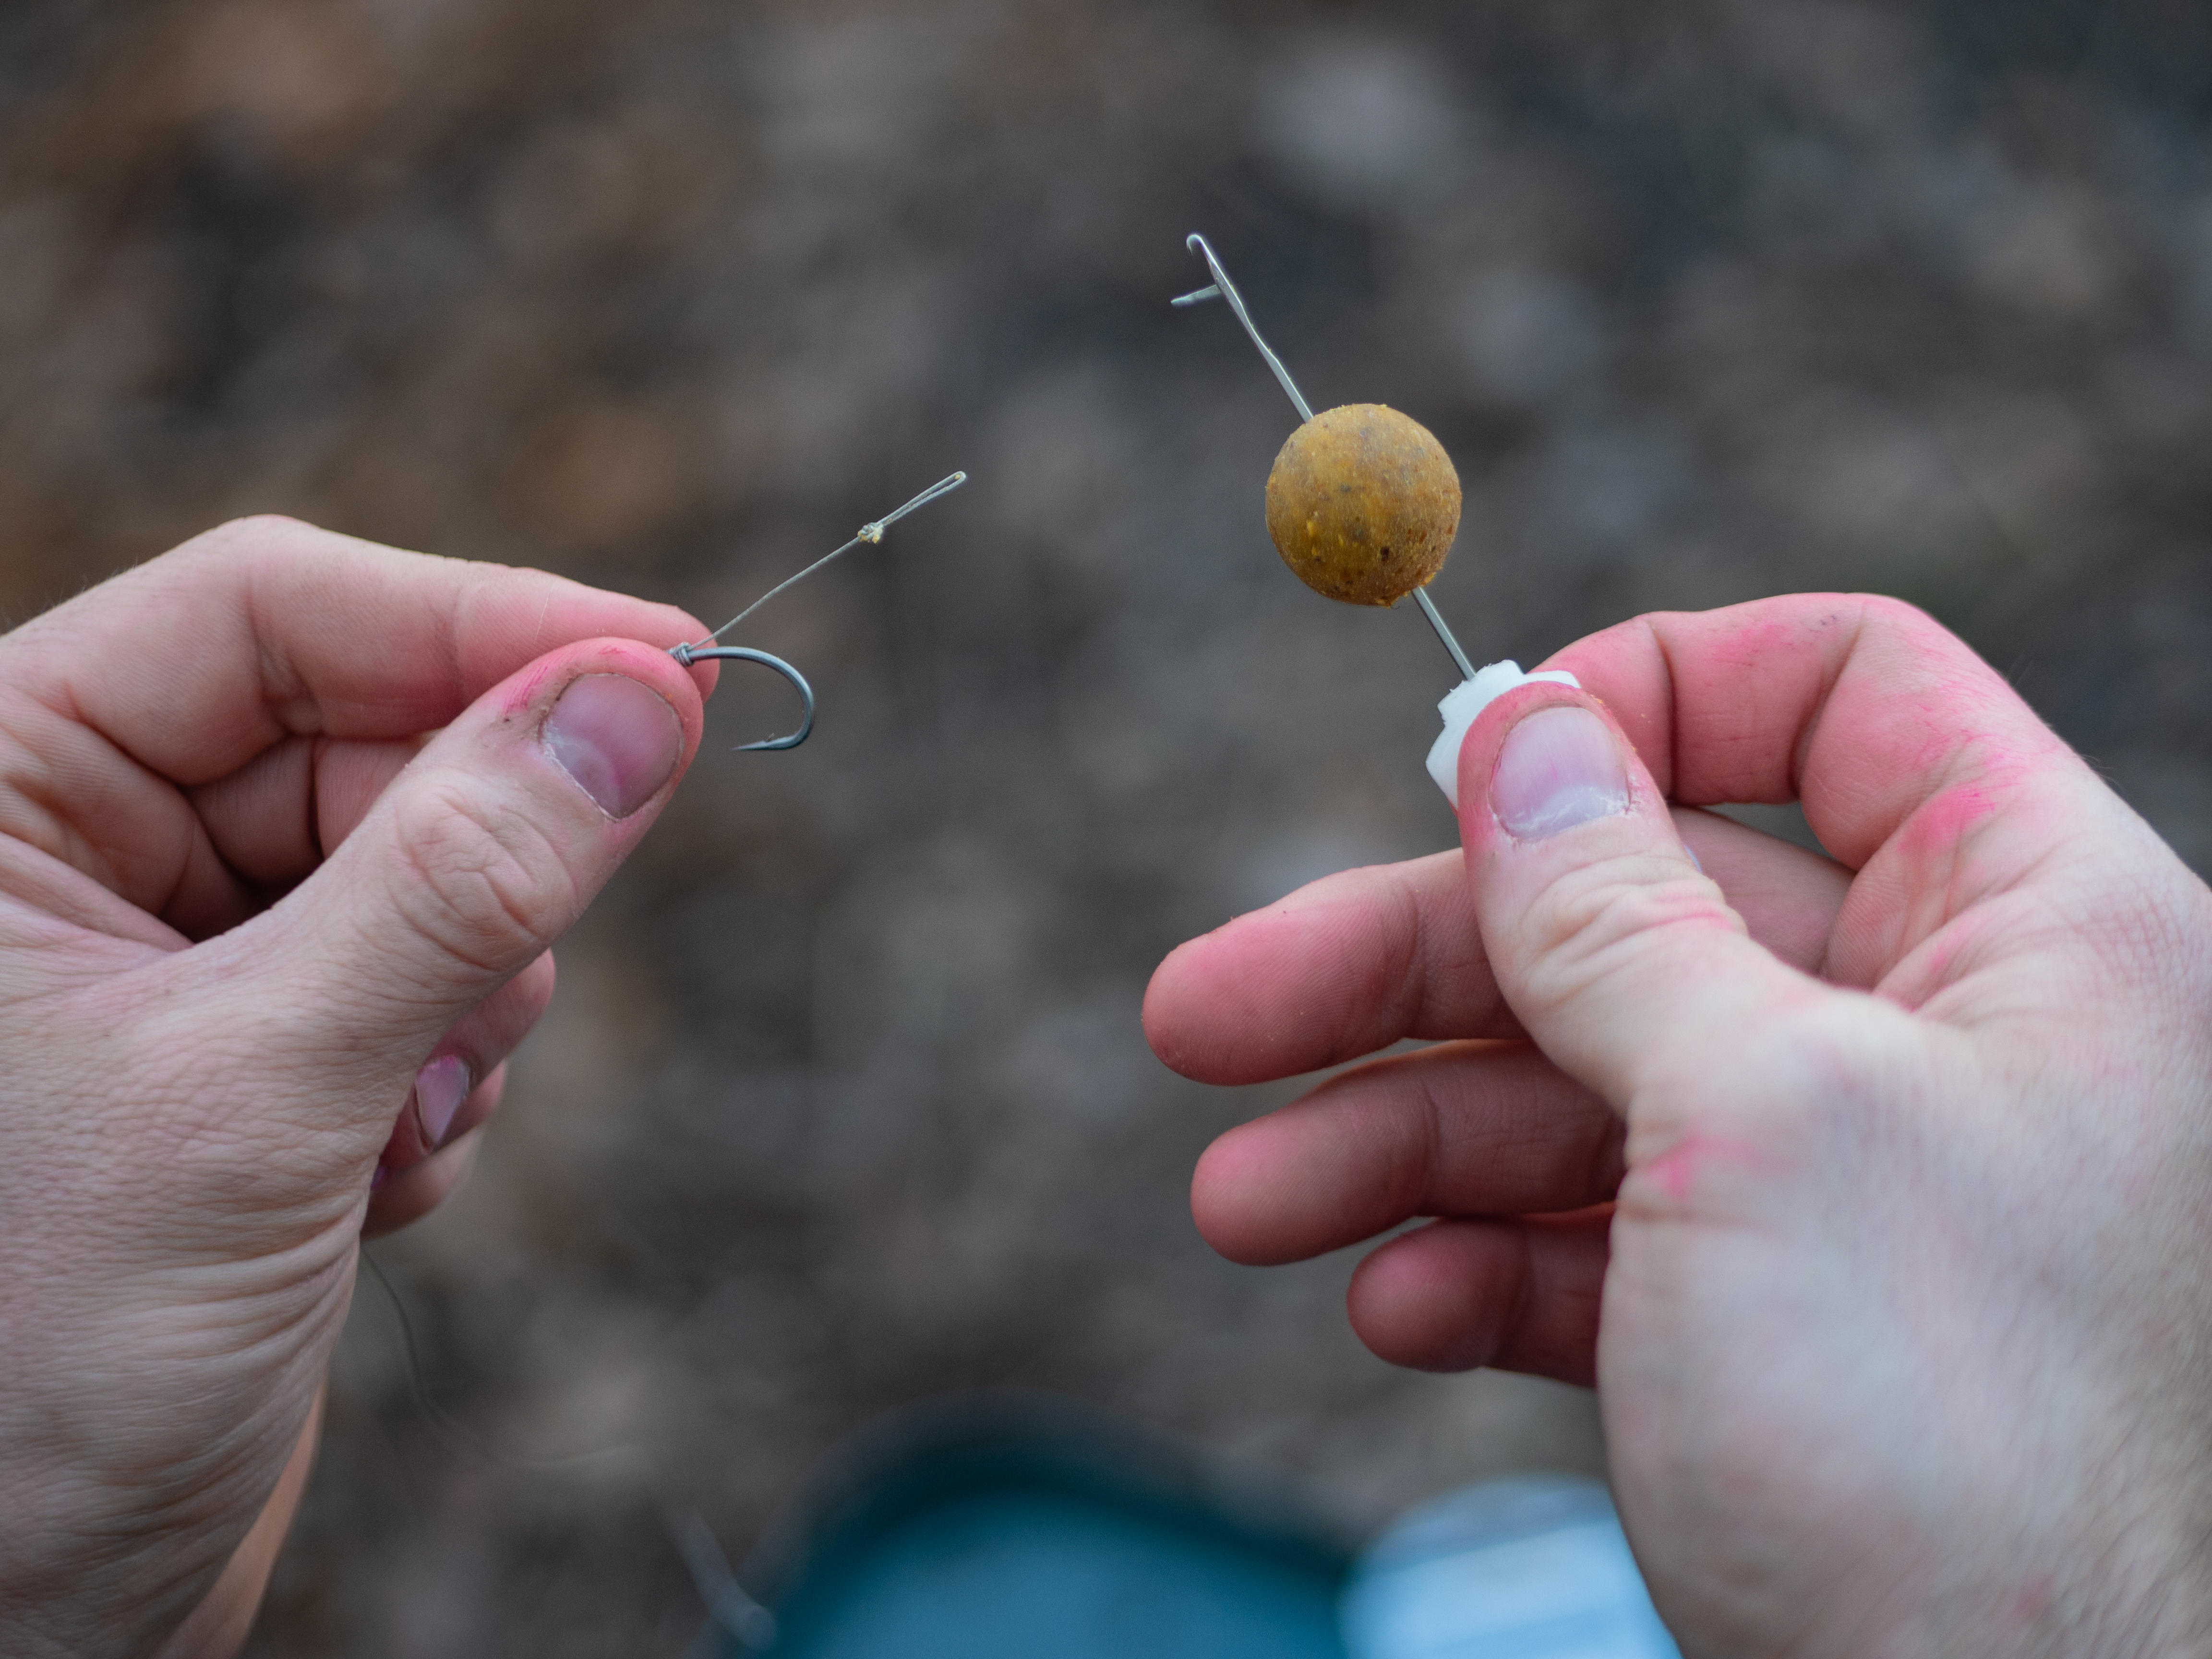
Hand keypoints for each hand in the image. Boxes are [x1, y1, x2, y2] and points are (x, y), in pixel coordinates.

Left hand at [0, 517, 713, 1656]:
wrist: (20, 1613)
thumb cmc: (35, 1363)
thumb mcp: (262, 1094)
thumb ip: (457, 882)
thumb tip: (643, 704)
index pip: (274, 615)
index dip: (483, 622)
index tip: (677, 667)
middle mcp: (75, 850)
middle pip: (366, 737)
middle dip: (472, 864)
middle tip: (507, 987)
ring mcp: (174, 957)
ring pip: (422, 871)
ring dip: (461, 999)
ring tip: (393, 1131)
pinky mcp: (256, 1059)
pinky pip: (426, 990)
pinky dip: (442, 1082)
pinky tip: (371, 1189)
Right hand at [1146, 596, 2211, 1654]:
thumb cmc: (1952, 1445)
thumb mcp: (1757, 1121)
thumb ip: (1618, 910)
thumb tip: (1523, 725)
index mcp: (2029, 929)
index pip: (1845, 697)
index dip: (1655, 694)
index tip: (1476, 760)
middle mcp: (1942, 1039)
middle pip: (1633, 912)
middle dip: (1405, 968)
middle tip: (1203, 1015)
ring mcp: (1843, 1190)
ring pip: (1580, 1090)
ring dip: (1394, 1138)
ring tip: (1242, 1205)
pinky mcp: (1767, 1329)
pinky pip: (1595, 1246)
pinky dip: (1478, 1265)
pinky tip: (1389, 1307)